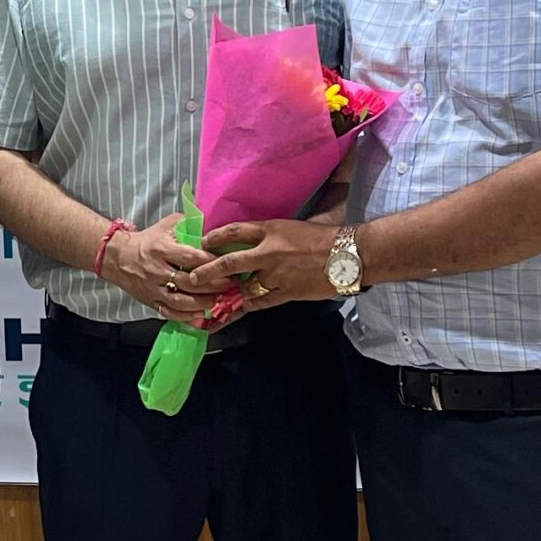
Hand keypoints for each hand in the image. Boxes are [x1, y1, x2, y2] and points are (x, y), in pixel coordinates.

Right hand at [100, 212, 219, 323]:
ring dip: (203, 303)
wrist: (117, 257)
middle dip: (214, 285)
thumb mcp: (165, 225)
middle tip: (231, 284)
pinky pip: (170, 313)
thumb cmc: (147, 240)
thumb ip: (187, 225)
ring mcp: (154, 289)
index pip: (191, 257)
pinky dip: (187, 317)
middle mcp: (158, 270)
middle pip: (190, 282)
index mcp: (162, 249)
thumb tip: (211, 227)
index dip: (211, 262)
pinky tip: (201, 315)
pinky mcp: (151, 302)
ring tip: (219, 300)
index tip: (227, 263)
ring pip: (182, 301)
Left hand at [181, 218, 337, 311]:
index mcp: (271, 230)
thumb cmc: (326, 238)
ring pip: (242, 289)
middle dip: (207, 272)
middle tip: (190, 278)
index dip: (215, 236)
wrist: (350, 255)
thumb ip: (273, 235)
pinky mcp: (286, 293)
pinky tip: (232, 313)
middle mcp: (269, 252)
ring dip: (224, 297)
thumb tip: (256, 240)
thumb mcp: (295, 227)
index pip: (236, 231)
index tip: (202, 242)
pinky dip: (244, 308)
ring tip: (206, 305)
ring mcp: (276, 275)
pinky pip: (259, 303)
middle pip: (229, 262)